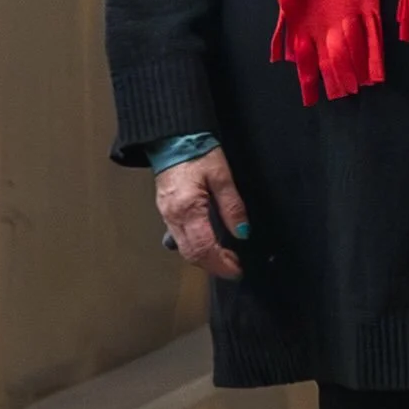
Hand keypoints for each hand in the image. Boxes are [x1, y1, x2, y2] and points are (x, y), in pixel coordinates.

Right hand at [155, 147, 249, 281]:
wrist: (172, 138)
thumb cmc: (197, 152)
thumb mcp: (222, 176)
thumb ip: (232, 206)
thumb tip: (242, 232)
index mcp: (188, 209)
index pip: (203, 248)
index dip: (221, 263)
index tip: (237, 270)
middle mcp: (173, 217)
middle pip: (191, 254)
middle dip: (214, 266)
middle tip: (234, 267)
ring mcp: (166, 216)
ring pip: (184, 248)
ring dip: (205, 258)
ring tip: (226, 258)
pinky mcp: (165, 212)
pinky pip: (179, 237)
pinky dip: (195, 246)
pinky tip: (210, 243)